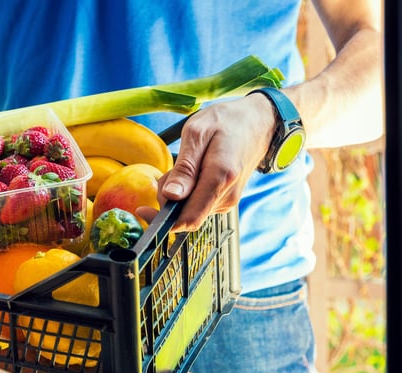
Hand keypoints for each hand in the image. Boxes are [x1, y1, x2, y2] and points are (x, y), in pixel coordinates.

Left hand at [137, 93, 277, 231]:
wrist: (258, 123)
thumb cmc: (226, 122)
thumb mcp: (197, 133)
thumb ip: (184, 168)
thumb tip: (171, 196)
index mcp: (220, 178)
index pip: (189, 218)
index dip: (162, 221)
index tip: (142, 210)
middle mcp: (226, 196)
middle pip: (184, 214)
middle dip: (167, 198)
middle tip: (170, 169)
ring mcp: (227, 200)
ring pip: (189, 209)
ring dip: (178, 193)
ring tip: (187, 164)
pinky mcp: (225, 200)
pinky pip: (197, 204)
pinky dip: (187, 192)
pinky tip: (195, 171)